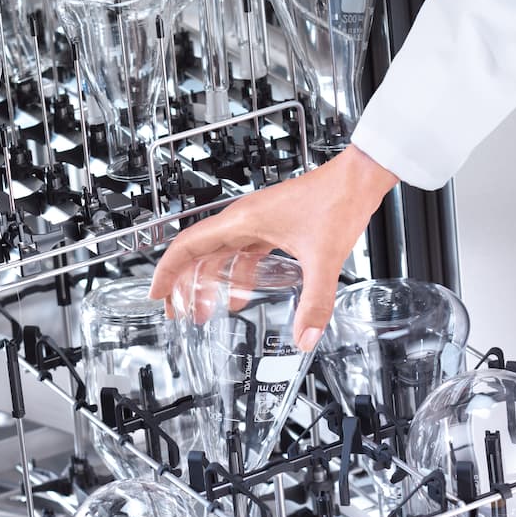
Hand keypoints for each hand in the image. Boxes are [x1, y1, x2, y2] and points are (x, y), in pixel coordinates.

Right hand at [149, 144, 397, 350]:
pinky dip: (237, 276)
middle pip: (198, 253)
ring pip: (220, 255)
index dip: (167, 271)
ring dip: (209, 282)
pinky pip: (244, 254)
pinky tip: (242, 297)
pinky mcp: (273, 226)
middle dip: (183, 284)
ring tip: (204, 312)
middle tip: (175, 311)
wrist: (359, 178)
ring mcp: (257, 222)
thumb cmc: (337, 200)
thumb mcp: (324, 258)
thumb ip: (315, 303)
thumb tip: (304, 338)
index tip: (156, 294)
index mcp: (241, 221)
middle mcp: (243, 220)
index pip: (187, 245)